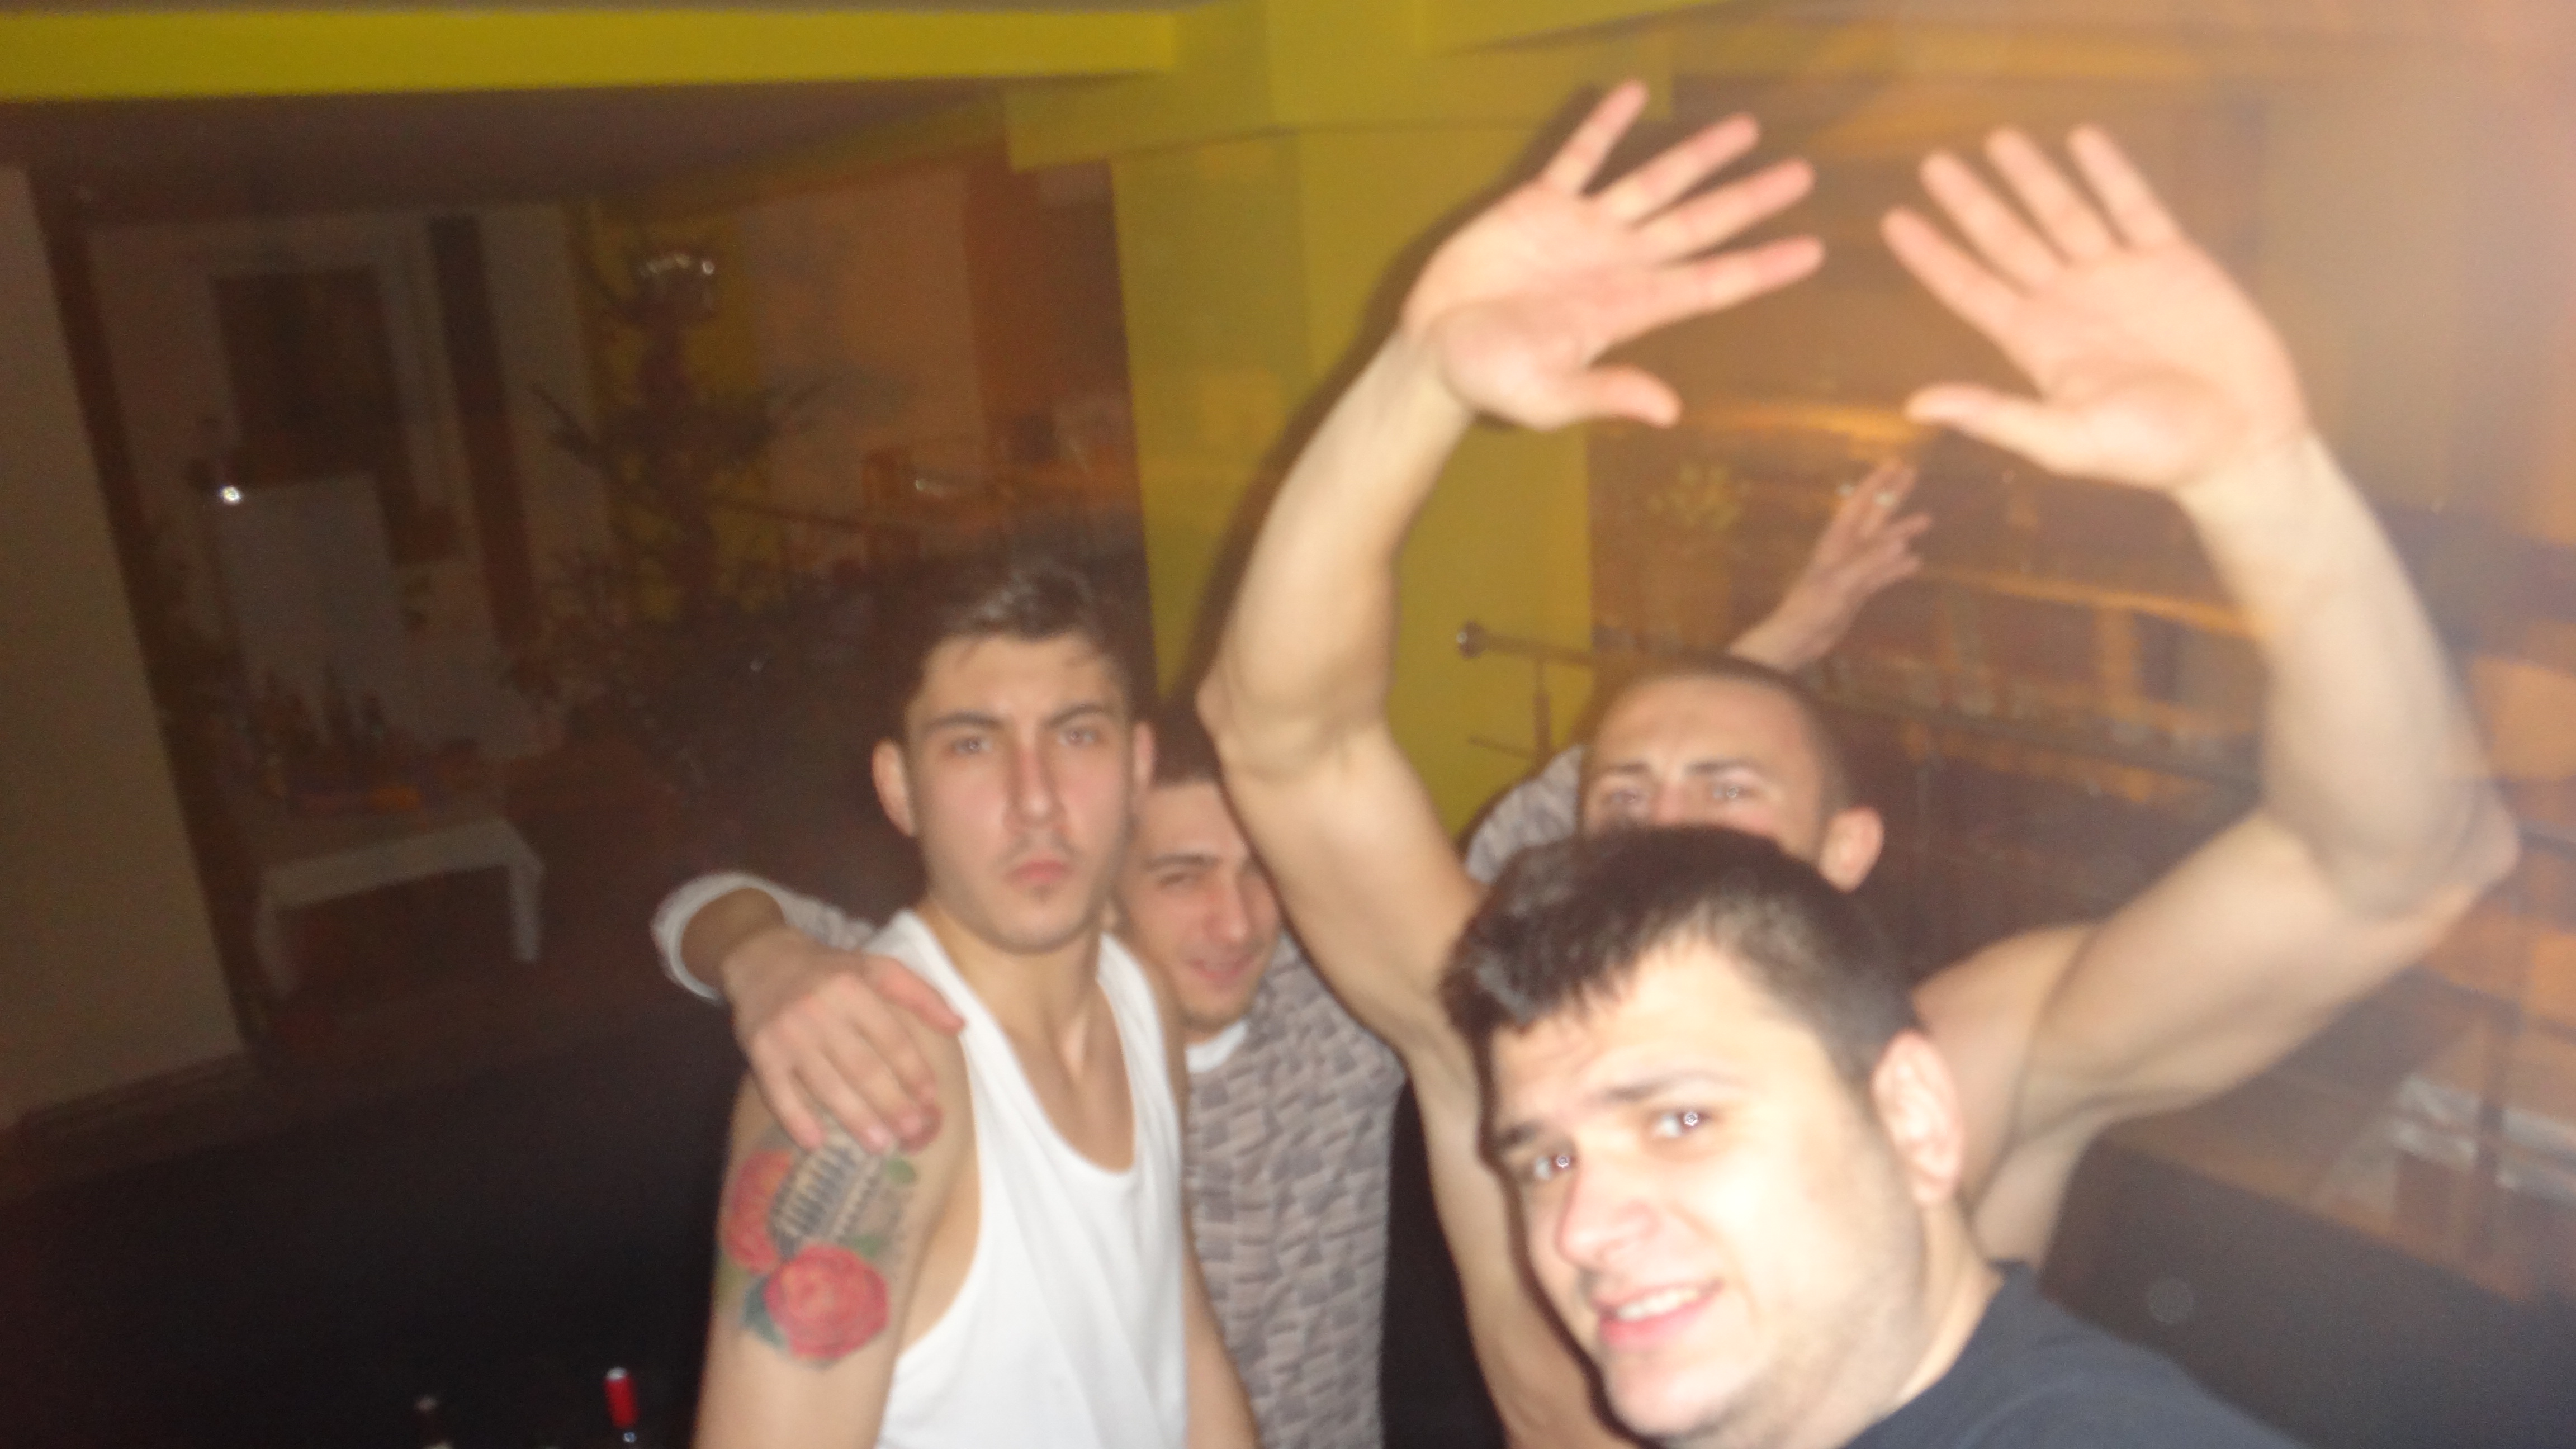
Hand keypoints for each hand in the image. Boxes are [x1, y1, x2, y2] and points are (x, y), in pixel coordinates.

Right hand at [722, 927, 965, 1153]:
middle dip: (890, 1104)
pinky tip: (815, 1142)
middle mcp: (820, 1009)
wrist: (762, 960)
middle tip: (912, 1133)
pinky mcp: (759, 1052)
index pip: (891, 1037)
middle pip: (862, 1066)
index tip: (930, 1099)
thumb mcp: (878, 967)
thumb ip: (920, 994)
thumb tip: (960, 1025)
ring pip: (826, 1084)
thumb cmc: (830, 971)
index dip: (913, 1070)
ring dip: (854, 1118)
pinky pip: (779, 1091)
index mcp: (854, 988)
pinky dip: (796, 1119)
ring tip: (878, 1145)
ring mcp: (787, 1034)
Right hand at [1402, 80, 1824, 429]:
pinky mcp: (1539, 206)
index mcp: (1629, 307)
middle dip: (1749, 199)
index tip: (1813, 251)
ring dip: (1698, 155)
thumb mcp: (1548, 396)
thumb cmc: (1490, 380)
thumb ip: (1608, 392)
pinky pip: (1581, 157)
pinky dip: (1604, 127)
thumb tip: (1669, 412)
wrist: (1432, 351)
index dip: (1762, 266)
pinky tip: (1633, 93)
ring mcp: (1583, 230)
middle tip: (1801, 175)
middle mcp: (1619, 262)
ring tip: (1742, 128)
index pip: (1711, 283)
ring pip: (1653, 183)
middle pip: (1699, 224)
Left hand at [1730, 458, 1928, 671]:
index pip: (1860, 504)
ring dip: (1902, 530)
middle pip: (1874, 516)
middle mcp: (1846, 550)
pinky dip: (1898, 568)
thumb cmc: (1811, 607)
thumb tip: (1903, 541)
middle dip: (1892, 495)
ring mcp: (1853, 570)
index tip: (1895, 463)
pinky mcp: (1857, 591)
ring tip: (1926, 519)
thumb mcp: (1841, 583)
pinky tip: (1916, 561)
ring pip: (1882, 544)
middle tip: (1913, 473)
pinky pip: (1882, 574)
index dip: (1877, 483)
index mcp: (1837, 541)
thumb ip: (1871, 562)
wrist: (1797, 637)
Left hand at [1883, 127, 2309, 492]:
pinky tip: (2083, 140)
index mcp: (2038, 342)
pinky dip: (2110, 172)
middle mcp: (2070, 302)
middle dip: (1973, 202)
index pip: (1970, 288)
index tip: (1894, 219)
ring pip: (2064, 212)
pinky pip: (2134, 205)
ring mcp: (2119, 277)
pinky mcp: (2174, 260)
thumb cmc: (2155, 452)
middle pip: (2007, 240)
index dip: (1933, 254)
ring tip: (1999, 138)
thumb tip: (1915, 406)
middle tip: (1933, 162)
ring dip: (2033, 177)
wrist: (2243, 440)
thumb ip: (1995, 417)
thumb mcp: (2068, 441)